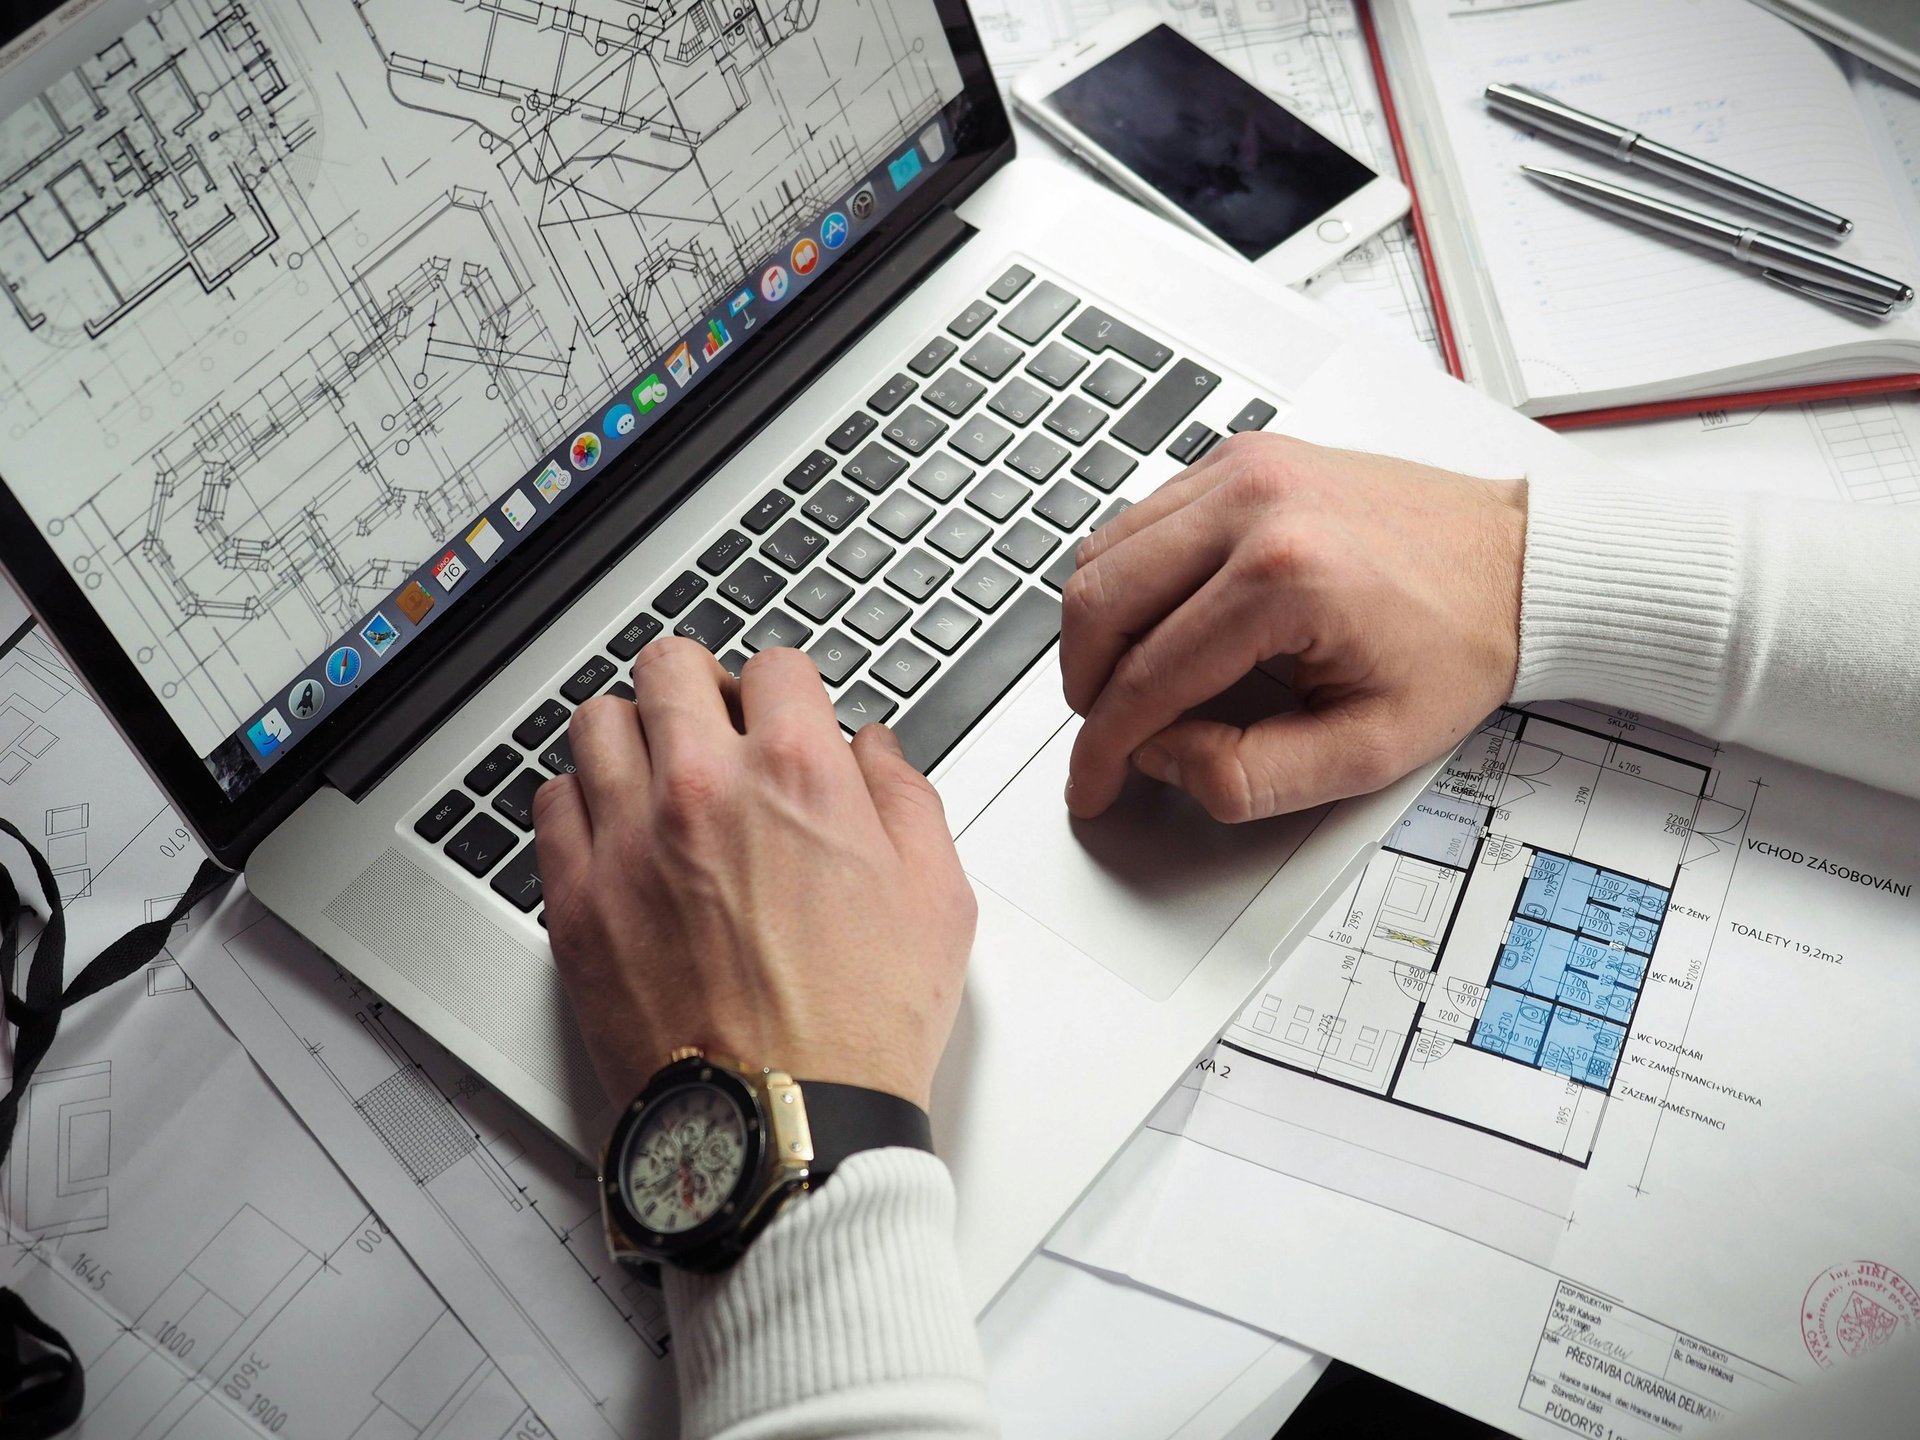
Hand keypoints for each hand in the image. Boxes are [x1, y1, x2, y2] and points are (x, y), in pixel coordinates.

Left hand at [534, 640, 976, 1109]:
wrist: (785, 1127)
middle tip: (714, 721)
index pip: (775, 665)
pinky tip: (614, 826)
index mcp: (797, 775)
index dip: (786, 688)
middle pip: (669, 666)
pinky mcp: (578, 903)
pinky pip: (551, 805)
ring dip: (632, 732)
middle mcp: (702, 791)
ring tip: (656, 769)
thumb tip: (875, 753)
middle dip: (699, 685)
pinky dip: (581, 800)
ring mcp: (628, 843)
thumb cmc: (862, 1029)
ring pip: (597, 723)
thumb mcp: (939, 898)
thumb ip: (906, 800)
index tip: (783, 713)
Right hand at [1060, 432, 1524, 821]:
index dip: (1103, 748)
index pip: (1147, 678)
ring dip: (1097, 629)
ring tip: (1128, 683)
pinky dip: (1128, 575)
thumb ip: (1250, 776)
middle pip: (1098, 602)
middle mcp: (1254, 505)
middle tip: (1104, 734)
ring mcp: (1244, 469)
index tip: (1092, 784)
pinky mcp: (1243, 456)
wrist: (1521, 563)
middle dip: (1084, 685)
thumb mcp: (1370, 749)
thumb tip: (1163, 758)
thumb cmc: (1462, 644)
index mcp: (1286, 578)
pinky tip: (1159, 620)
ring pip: (1102, 552)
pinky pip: (1139, 517)